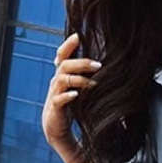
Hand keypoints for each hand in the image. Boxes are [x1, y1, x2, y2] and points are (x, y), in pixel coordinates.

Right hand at [41, 32, 100, 149]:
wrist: (56, 126)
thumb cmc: (70, 106)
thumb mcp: (78, 89)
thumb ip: (86, 77)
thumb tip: (107, 67)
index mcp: (62, 75)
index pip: (62, 56)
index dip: (68, 45)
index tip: (77, 36)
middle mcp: (57, 82)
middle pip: (65, 65)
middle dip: (81, 63)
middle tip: (98, 65)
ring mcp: (55, 94)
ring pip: (62, 80)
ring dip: (79, 80)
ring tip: (93, 83)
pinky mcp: (55, 108)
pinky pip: (59, 99)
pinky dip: (67, 96)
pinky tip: (76, 95)